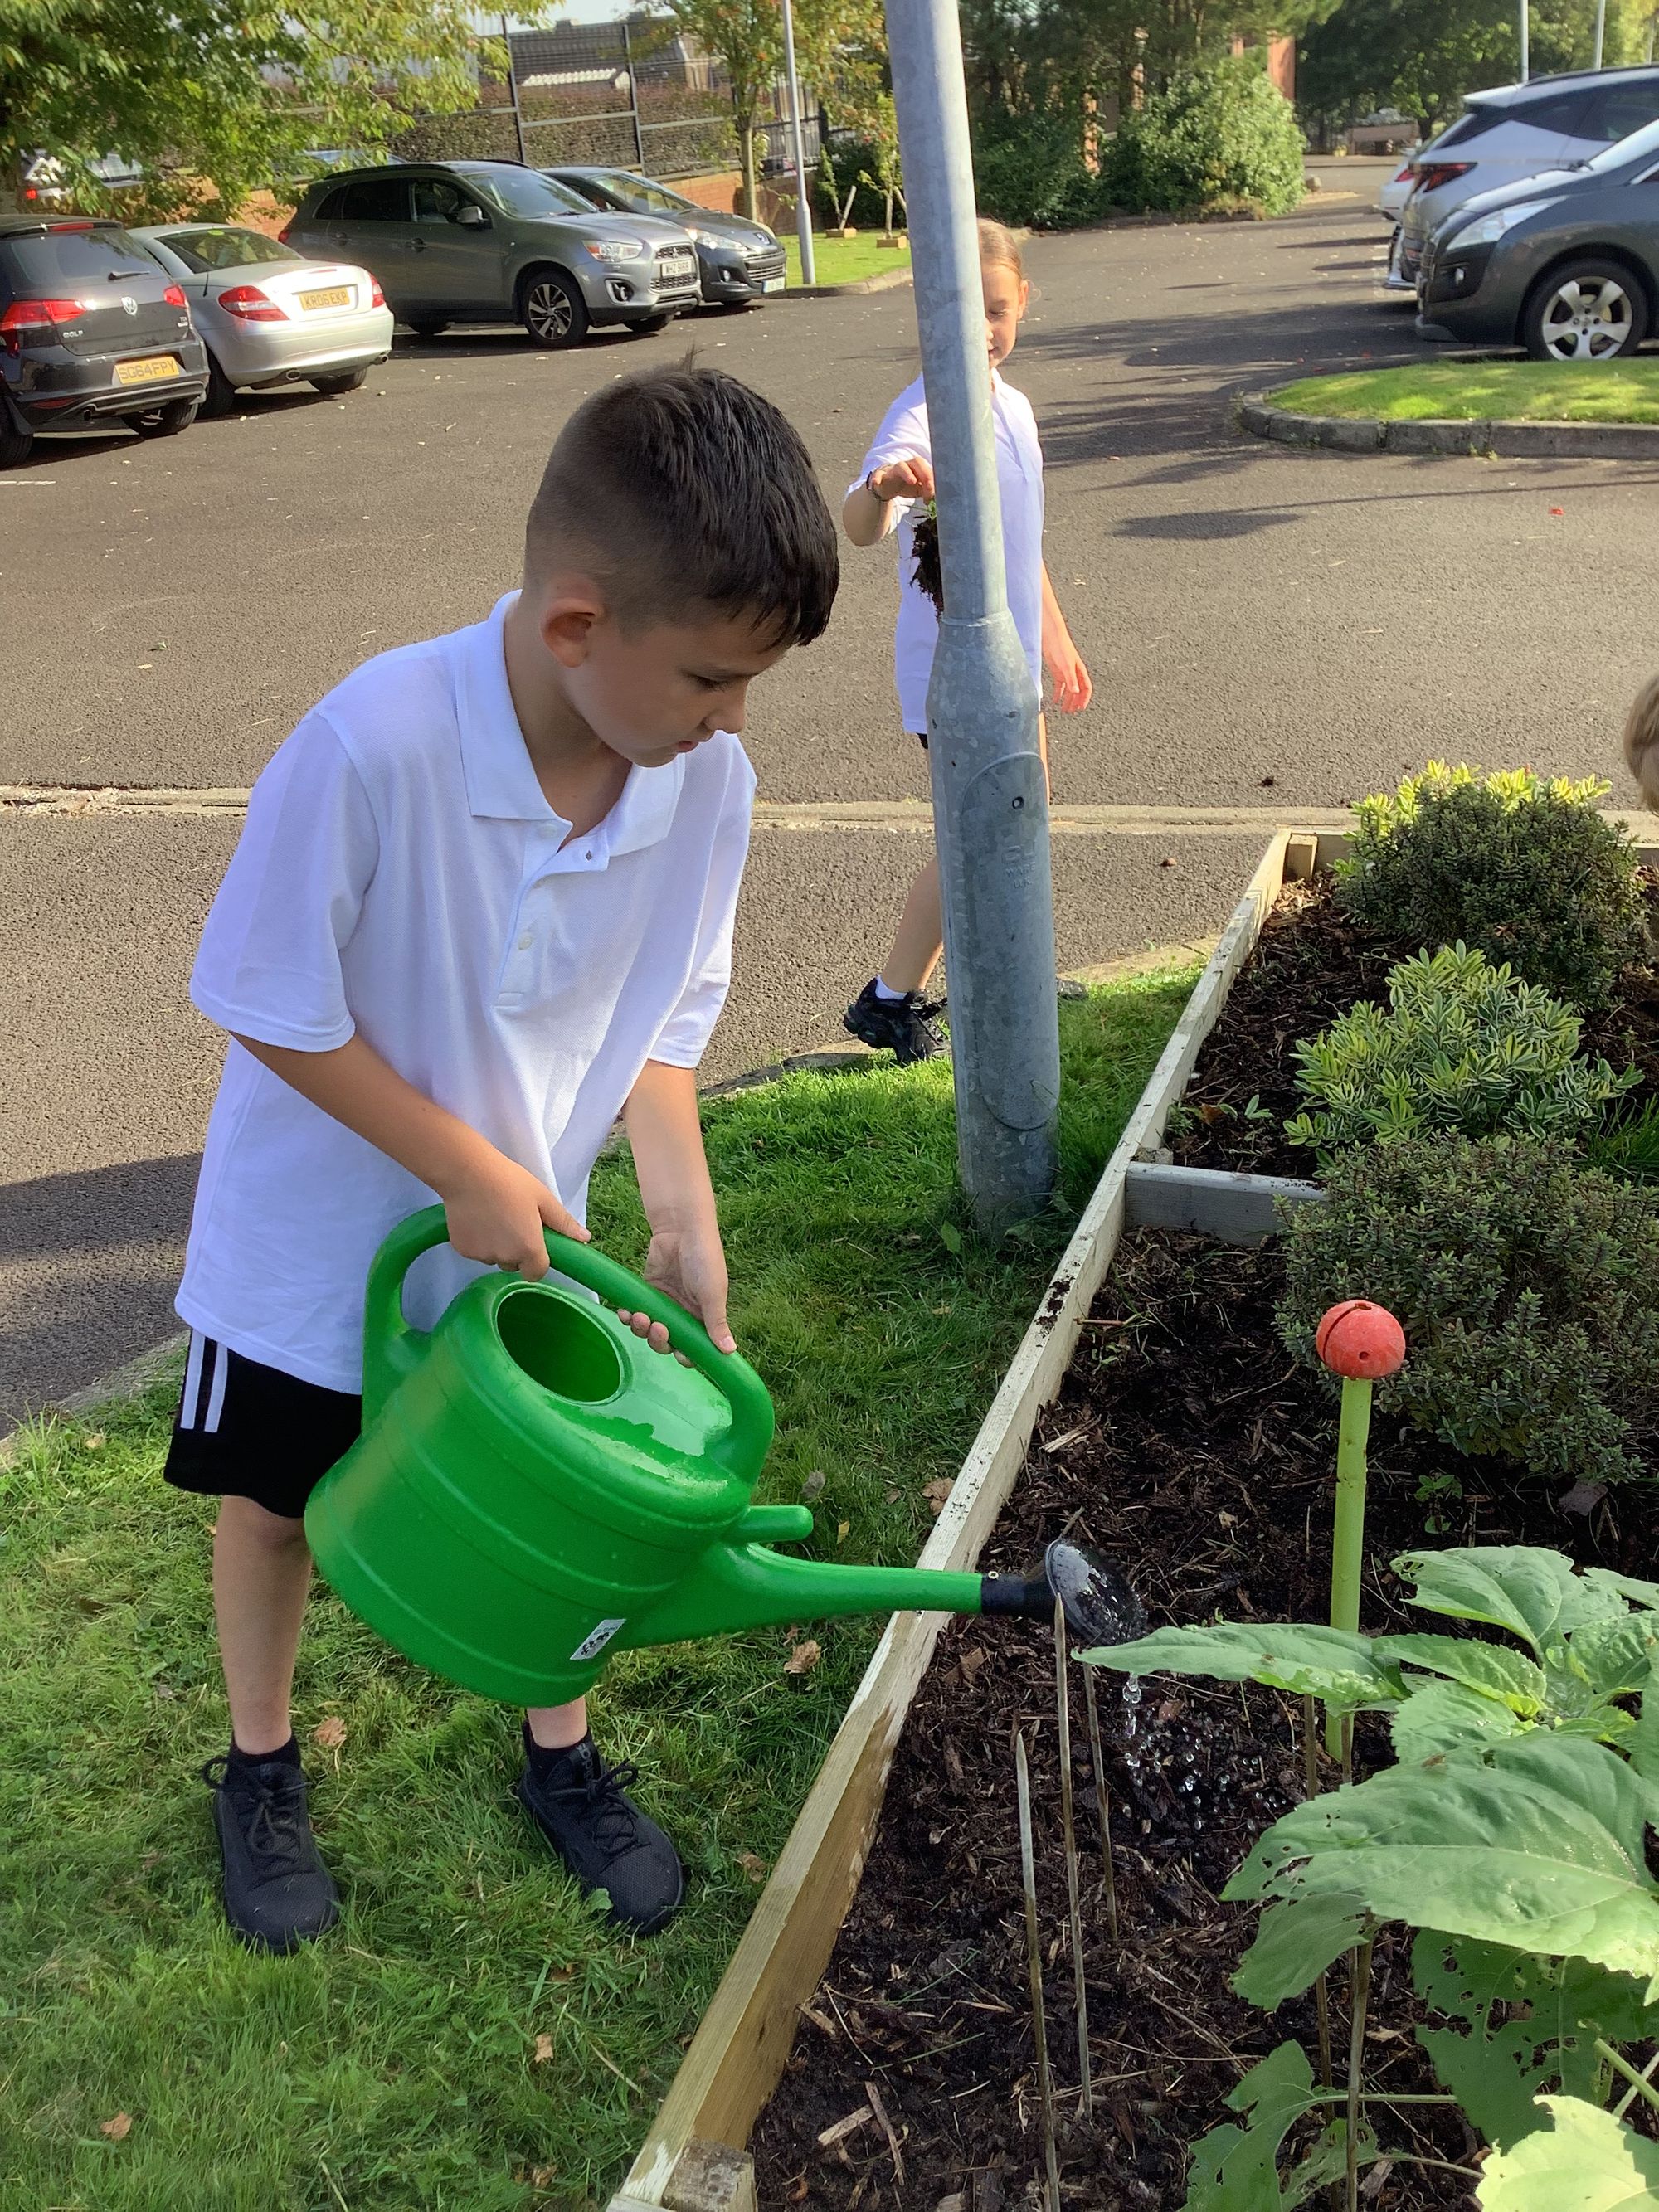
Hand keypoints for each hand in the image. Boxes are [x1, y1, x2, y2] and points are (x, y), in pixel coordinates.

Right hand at [439, 1147, 588, 1277]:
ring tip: (492, 1216)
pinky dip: (477, 1240)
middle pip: (514, 1264)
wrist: (468, 1172)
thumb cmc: (510, 1182)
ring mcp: (481, 1255)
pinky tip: (476, 1218)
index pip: (536, 1273)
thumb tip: (585, 1238)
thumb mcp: (543, 1199)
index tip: (534, 1243)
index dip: (537, 1261)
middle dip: (515, 1250)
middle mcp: (505, 1258)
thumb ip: (563, 1223)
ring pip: (493, 1257)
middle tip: (513, 1221)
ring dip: (496, 1245)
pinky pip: (475, 1251)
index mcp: (529, 1248)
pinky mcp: (461, 1249)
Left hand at [618, 1221, 734, 1357]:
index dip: (686, 1355)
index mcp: (703, 1317)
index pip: (694, 1347)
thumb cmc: (705, 1258)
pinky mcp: (647, 1292)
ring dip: (642, 1330)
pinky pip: (635, 1312)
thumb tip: (729, 1351)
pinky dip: (629, 1316)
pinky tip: (626, 1312)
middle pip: (668, 1343)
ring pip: (649, 1331)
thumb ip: (717, 1322)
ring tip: (640, 1317)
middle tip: (658, 1328)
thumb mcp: (713, 1293)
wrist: (681, 1229)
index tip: (679, 1354)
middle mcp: (683, 1314)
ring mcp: (664, 1304)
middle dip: (660, 1341)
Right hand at [869, 454, 934, 503]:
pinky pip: (877, 475)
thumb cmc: (907, 486)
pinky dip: (876, 478)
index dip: (934, 480)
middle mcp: (907, 465)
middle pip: (917, 462)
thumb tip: (943, 497)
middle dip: (925, 473)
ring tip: (912, 481)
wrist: (888, 487)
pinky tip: (875, 483)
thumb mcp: (921, 490)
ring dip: (907, 473)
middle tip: (929, 486)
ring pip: (900, 466)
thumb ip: (930, 491)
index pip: (929, 469)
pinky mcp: (880, 476)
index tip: (937, 495)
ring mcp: (893, 470)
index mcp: (918, 467)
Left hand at [1047, 639, 1091, 714]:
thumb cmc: (1062, 647)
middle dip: (1075, 702)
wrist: (1052, 637)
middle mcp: (1074, 673)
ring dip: (1067, 700)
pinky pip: (1059, 686)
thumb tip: (1075, 692)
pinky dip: (1057, 694)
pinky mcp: (1057, 671)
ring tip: (1064, 710)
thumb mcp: (1067, 666)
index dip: (1085, 699)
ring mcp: (1066, 673)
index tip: (1081, 708)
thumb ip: (1071, 680)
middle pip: (1077, 691)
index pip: (1086, 688)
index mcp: (1080, 671)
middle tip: (1071, 712)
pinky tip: (1055, 701)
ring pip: (1068, 690)